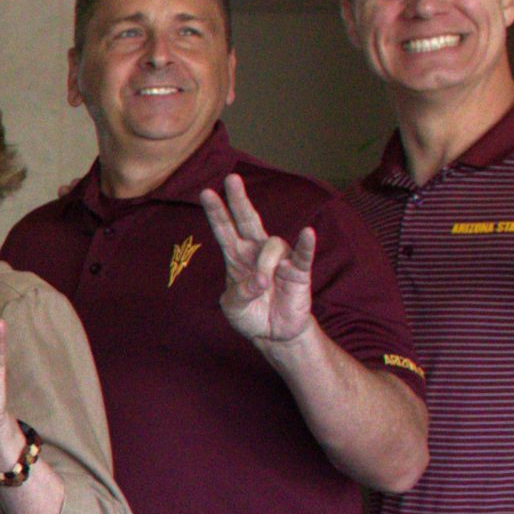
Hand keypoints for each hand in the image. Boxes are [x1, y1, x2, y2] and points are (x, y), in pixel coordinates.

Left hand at [198, 174, 316, 347]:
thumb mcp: (233, 307)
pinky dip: (306, 244)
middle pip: (248, 219)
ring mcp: (279, 259)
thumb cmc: (251, 315)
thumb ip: (241, 293)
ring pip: (272, 245)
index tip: (205, 193)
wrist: (273, 334)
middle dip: (239, 200)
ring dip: (265, 264)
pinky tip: (307, 233)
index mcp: (237, 257)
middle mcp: (257, 252)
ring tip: (264, 285)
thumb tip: (262, 280)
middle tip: (231, 179)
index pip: (225, 230)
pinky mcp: (298, 271)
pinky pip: (303, 254)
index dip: (216, 212)